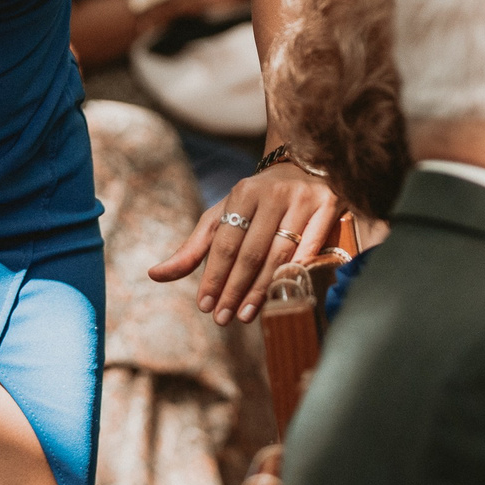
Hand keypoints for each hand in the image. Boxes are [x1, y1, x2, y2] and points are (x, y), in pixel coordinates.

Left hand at [149, 162, 341, 324]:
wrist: (302, 166)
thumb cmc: (255, 202)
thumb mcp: (222, 217)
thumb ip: (192, 248)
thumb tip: (155, 275)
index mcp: (243, 193)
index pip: (225, 242)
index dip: (214, 275)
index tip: (205, 305)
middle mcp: (273, 194)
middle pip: (252, 251)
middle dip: (235, 288)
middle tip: (223, 318)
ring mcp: (303, 199)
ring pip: (281, 253)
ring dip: (262, 288)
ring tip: (246, 314)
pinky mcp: (329, 205)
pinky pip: (313, 247)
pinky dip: (297, 272)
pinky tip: (284, 295)